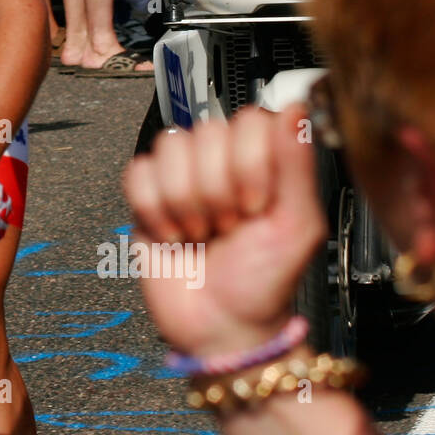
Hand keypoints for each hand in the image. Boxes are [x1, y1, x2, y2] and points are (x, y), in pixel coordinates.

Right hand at [122, 105, 326, 359]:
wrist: (219, 326)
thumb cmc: (264, 282)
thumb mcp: (296, 226)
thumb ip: (297, 165)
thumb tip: (296, 108)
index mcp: (264, 160)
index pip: (248, 119)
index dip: (249, 163)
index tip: (256, 205)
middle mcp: (221, 160)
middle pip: (205, 132)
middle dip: (217, 191)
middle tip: (229, 225)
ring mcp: (181, 175)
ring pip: (169, 148)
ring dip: (185, 202)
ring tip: (202, 231)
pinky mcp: (146, 195)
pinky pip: (137, 172)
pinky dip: (153, 210)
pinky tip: (172, 233)